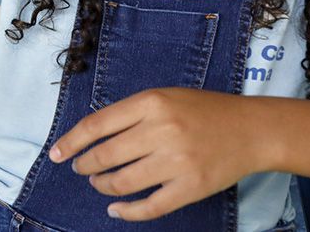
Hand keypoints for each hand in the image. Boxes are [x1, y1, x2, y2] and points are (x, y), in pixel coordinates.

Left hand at [50, 88, 261, 221]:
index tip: (56, 153)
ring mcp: (177, 161)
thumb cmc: (203, 111)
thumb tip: (91, 136)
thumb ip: (130, 113)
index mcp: (151, 103)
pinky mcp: (191, 188)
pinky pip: (150, 206)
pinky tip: (116, 209)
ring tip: (98, 183)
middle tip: (80, 169)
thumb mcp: (163, 97)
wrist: (252, 130)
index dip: (71, 142)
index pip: (96, 125)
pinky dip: (127, 212)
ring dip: (103, 186)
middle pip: (106, 155)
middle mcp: (162, 131)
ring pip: (123, 182)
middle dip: (85, 166)